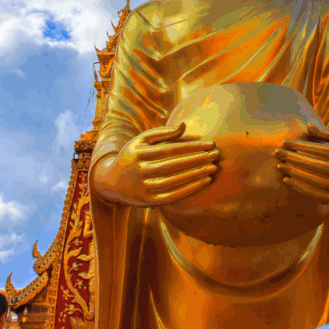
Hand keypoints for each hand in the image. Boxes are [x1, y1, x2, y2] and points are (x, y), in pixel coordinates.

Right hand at [91, 122, 219, 207]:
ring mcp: (144, 188)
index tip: (210, 143)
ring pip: (175, 181)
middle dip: (198, 159)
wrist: (111, 183)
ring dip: (196, 174)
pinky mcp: (149, 202)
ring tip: (213, 168)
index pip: (171, 149)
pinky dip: (189, 189)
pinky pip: (173, 196)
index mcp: (140, 153)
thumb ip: (163, 133)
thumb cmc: (132, 156)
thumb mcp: (141, 140)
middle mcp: (141, 171)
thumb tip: (184, 126)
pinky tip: (204, 182)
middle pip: (175, 164)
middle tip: (217, 155)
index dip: (192, 146)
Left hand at [275, 124, 328, 209]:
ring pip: (319, 182)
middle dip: (297, 159)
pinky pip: (318, 196)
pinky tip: (288, 180)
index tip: (287, 142)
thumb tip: (309, 127)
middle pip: (322, 166)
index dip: (307, 147)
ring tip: (281, 165)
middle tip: (279, 152)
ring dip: (297, 174)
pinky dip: (301, 188)